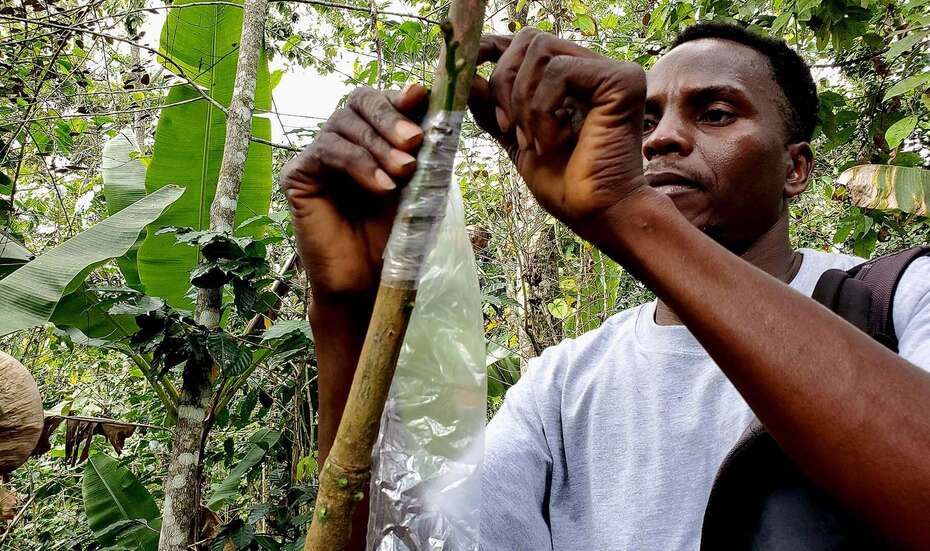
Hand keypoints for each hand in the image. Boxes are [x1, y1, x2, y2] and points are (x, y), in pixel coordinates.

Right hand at [280, 85, 428, 302]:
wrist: (368, 280)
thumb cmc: (394, 236)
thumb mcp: (419, 186)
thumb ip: (424, 151)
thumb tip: (435, 109)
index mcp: (371, 137)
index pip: (382, 101)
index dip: (400, 96)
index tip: (421, 96)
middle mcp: (342, 139)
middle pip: (360, 101)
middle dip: (391, 117)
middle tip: (415, 142)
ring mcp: (317, 155)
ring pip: (344, 123)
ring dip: (379, 145)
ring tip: (404, 173)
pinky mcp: (298, 174)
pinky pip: (327, 151)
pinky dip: (358, 164)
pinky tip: (381, 187)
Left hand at [469, 30, 647, 241]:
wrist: (596, 214)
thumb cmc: (565, 186)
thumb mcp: (516, 141)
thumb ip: (494, 109)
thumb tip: (468, 78)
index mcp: (572, 79)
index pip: (527, 44)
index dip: (493, 48)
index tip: (467, 64)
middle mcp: (593, 68)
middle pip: (529, 40)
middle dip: (505, 84)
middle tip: (508, 128)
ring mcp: (610, 72)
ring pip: (540, 52)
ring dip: (523, 104)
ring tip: (534, 142)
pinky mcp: (621, 81)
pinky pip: (560, 71)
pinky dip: (543, 111)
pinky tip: (553, 141)